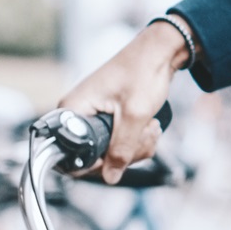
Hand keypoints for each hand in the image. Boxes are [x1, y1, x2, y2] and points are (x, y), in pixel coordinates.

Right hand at [59, 17, 193, 182]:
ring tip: (150, 126)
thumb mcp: (134, 115)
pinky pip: (119, 143)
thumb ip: (122, 148)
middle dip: (124, 153)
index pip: (69, 155)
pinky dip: (138, 140)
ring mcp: (93, 117)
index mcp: (73, 111)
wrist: (160, 52)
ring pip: (111, 153)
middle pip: (94, 158)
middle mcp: (78, 115)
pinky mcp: (108, 119)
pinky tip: (149, 126)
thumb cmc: (143, 71)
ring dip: (136, 146)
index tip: (118, 156)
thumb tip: (111, 177)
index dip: (95, 164)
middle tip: (143, 135)